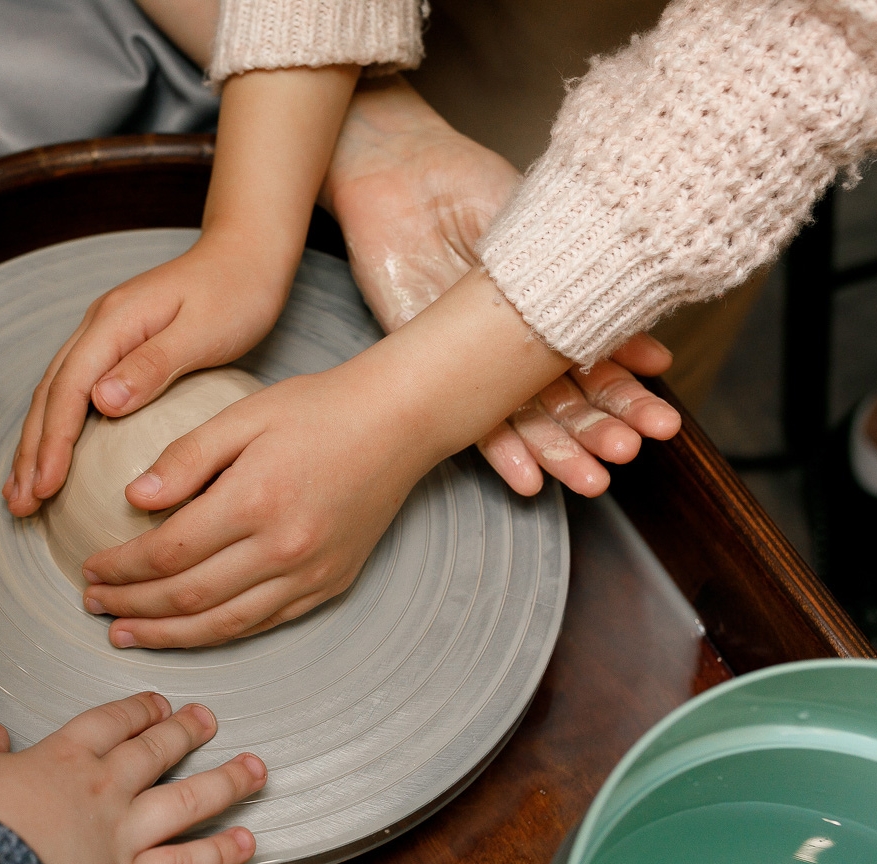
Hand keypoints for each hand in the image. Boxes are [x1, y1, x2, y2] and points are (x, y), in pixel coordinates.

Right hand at [0, 693, 264, 863]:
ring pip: (187, 800)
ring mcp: (123, 835)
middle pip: (155, 751)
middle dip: (185, 732)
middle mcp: (102, 790)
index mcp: (61, 759)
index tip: (157, 702)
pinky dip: (221, 853)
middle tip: (208, 719)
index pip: (110, 723)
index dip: (138, 709)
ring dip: (226, 782)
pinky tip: (247, 840)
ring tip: (255, 769)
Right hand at [5, 235, 290, 515]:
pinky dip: (55, 427)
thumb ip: (153, 364)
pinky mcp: (115, 344)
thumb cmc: (237, 291)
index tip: (46, 487)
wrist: (248, 251)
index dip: (54, 443)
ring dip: (35, 444)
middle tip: (21, 504)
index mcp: (115, 322)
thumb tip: (101, 400)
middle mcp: (98, 325)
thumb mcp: (204, 330)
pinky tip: (53, 455)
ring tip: (22, 491)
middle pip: (49, 395)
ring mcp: (102, 333)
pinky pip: (72, 390)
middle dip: (30, 452)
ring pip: (54, 394)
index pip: (70, 389)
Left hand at [81, 361, 419, 648]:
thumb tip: (133, 498)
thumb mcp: (242, 415)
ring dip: (167, 635)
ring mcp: (309, 574)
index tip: (88, 567)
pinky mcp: (328, 585)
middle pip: (188, 597)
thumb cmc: (318, 408)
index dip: (121, 568)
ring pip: (223, 624)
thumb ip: (186, 457)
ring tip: (125, 633)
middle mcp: (283, 548)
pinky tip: (185, 631)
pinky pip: (261, 624)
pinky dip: (215, 633)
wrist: (399, 421)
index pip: (168, 552)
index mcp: (254, 501)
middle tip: (93, 604)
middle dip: (132, 606)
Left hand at [321, 77, 680, 494]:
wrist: (403, 177)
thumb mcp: (541, 230)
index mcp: (551, 311)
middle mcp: (514, 343)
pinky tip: (531, 482)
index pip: (598, 366)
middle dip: (605, 429)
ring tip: (596, 480)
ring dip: (562, 453)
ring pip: (526, 421)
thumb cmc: (472, 188)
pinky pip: (466, 422)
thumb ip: (580, 276)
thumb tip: (640, 324)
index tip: (664, 415)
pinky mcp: (428, 370)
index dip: (629, 393)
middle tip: (637, 448)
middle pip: (568, 401)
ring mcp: (474, 360)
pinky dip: (500, 454)